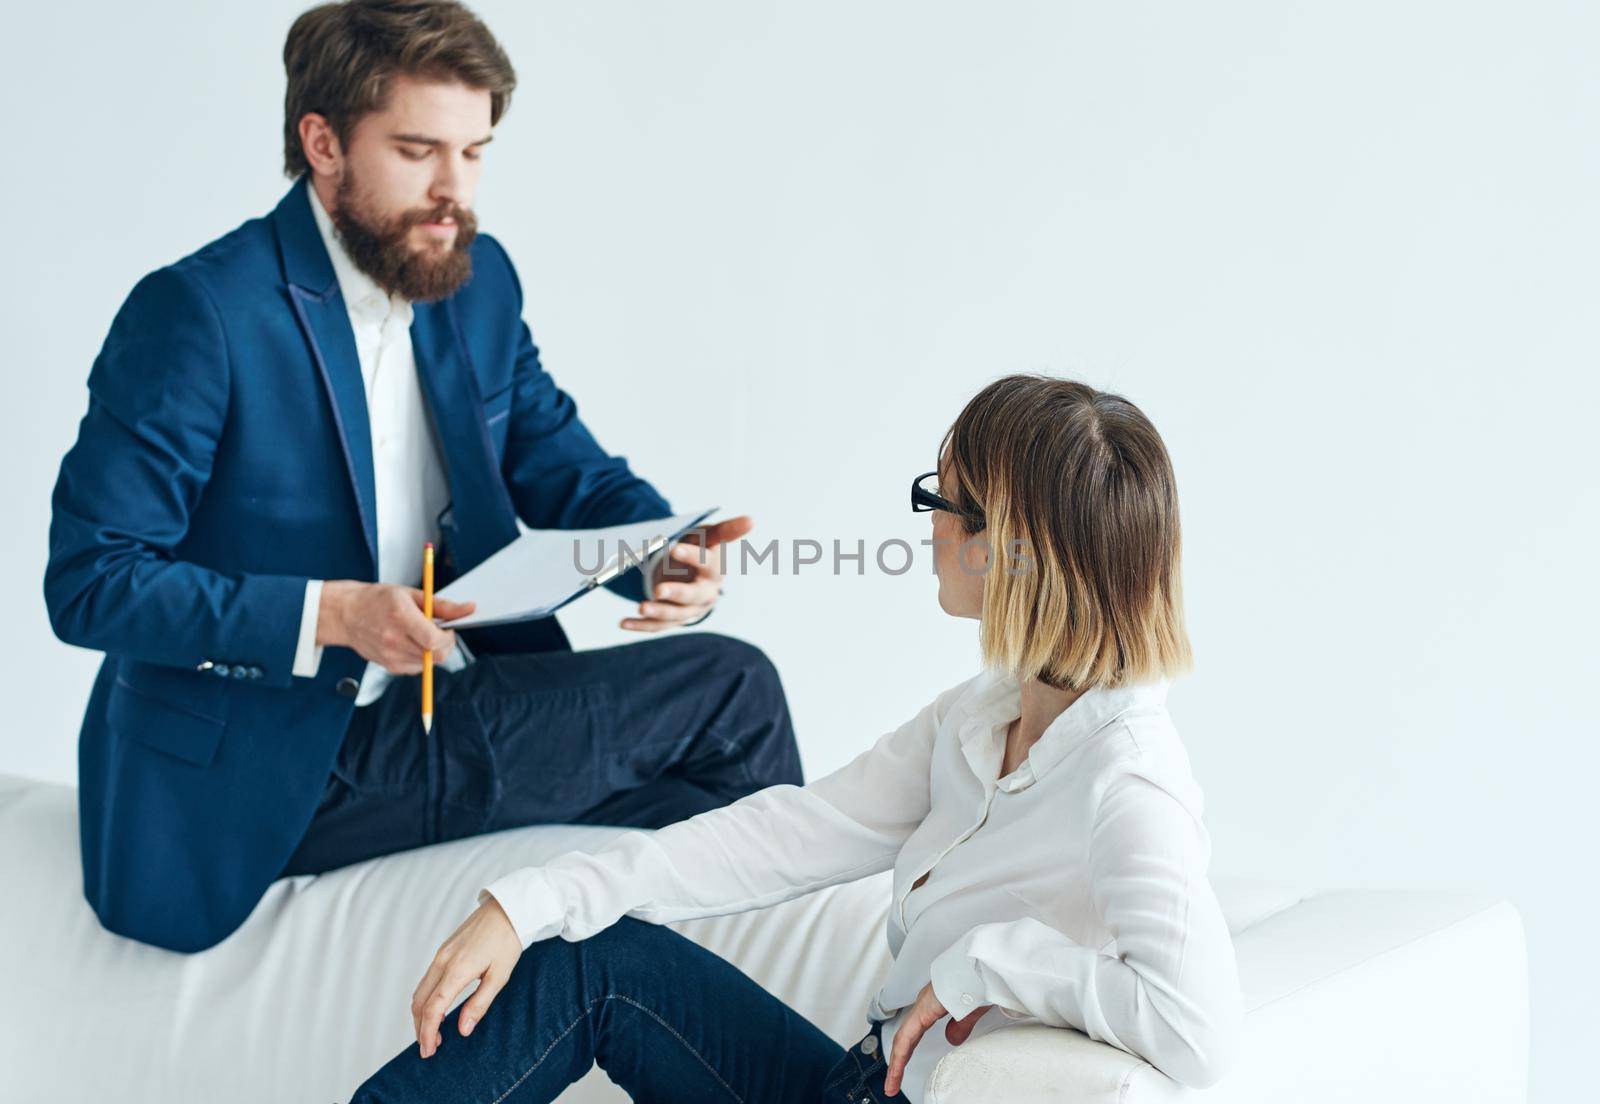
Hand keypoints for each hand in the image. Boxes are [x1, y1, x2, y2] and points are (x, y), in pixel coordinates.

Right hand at [317, 580, 476, 674]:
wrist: (346, 614)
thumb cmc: (378, 600)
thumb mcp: (411, 594)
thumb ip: (443, 605)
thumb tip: (468, 609)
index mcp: (401, 618)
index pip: (434, 640)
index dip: (449, 637)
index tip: (449, 628)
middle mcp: (393, 640)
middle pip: (435, 656)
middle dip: (445, 645)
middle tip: (440, 632)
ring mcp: (390, 656)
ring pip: (428, 664)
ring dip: (433, 651)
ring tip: (420, 634)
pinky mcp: (388, 666)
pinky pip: (416, 668)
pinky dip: (420, 657)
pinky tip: (410, 643)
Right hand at [411, 897, 522, 1058]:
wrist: (507, 908)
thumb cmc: (508, 940)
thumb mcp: (500, 976)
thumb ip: (480, 1004)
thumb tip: (462, 1030)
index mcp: (457, 970)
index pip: (433, 1009)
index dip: (427, 1033)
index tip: (429, 1051)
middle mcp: (442, 962)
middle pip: (419, 1002)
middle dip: (420, 1028)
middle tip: (429, 1048)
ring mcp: (440, 955)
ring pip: (420, 991)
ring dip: (421, 1014)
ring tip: (434, 1033)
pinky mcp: (443, 950)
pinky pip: (426, 980)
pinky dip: (425, 999)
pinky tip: (437, 1009)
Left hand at [621, 515, 752, 632]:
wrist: (696, 576)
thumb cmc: (701, 551)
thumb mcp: (709, 536)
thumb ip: (726, 530)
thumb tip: (752, 520)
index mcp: (714, 570)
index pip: (707, 564)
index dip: (692, 557)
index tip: (675, 549)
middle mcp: (705, 593)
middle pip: (693, 596)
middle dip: (676, 593)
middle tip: (659, 590)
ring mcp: (689, 609)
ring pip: (675, 614)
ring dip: (658, 612)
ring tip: (641, 606)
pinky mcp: (673, 621)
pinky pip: (658, 626)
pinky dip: (641, 626)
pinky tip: (623, 622)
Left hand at [882, 983, 991, 1096]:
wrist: (982, 968)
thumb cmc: (980, 981)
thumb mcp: (969, 1012)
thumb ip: (959, 1026)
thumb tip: (952, 1039)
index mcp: (933, 1003)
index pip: (914, 1033)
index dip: (907, 1051)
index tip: (903, 1067)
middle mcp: (924, 1004)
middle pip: (905, 1038)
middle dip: (898, 1061)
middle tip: (893, 1082)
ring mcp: (922, 1006)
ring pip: (902, 1040)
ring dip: (896, 1063)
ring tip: (892, 1084)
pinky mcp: (923, 1011)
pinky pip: (906, 1038)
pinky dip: (900, 1056)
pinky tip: (896, 1070)